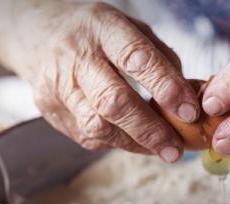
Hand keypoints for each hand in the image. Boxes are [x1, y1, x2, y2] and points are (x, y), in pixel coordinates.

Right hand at [0, 2, 199, 161]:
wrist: (39, 35)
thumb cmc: (95, 34)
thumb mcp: (129, 28)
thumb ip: (160, 58)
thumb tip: (185, 95)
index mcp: (102, 28)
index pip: (137, 59)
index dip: (166, 88)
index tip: (190, 113)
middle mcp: (76, 58)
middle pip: (113, 101)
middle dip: (149, 130)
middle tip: (175, 150)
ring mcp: (58, 87)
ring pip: (98, 126)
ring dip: (135, 143)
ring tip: (161, 149)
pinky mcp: (52, 112)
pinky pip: (89, 136)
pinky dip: (118, 143)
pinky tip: (134, 140)